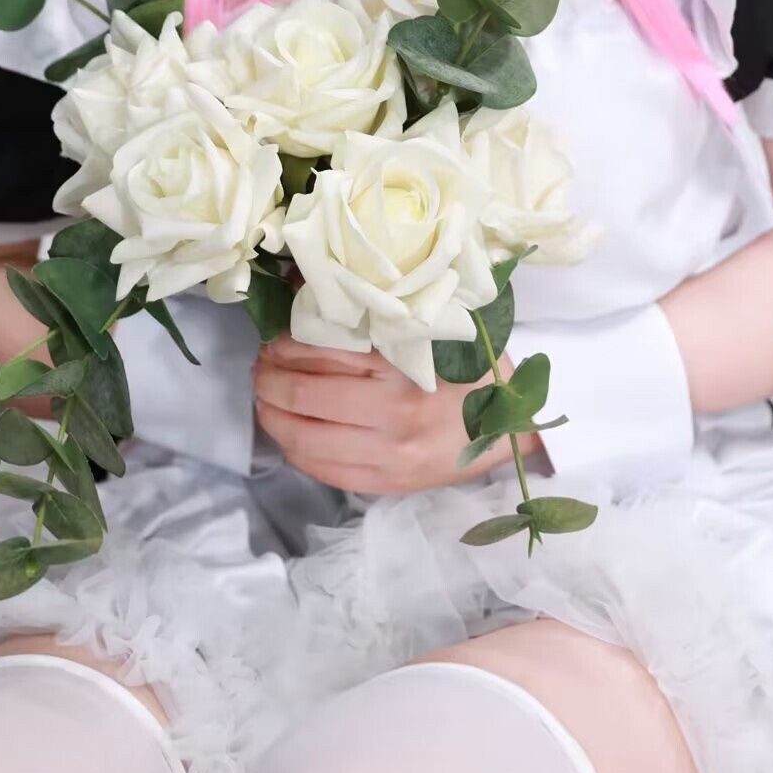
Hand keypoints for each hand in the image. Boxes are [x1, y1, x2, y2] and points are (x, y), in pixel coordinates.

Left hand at [251, 334, 539, 494]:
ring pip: (303, 437)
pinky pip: (321, 470)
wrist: (512, 429)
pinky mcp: (386, 483)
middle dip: (268, 379)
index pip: (321, 350)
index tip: (273, 339)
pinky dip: (293, 449)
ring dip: (271, 414)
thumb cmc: (472, 370)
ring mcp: (388, 453)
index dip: (284, 344)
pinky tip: (287, 432)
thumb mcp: (432, 330)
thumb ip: (378, 313)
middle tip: (260, 366)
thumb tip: (312, 289)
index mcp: (405, 364)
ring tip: (264, 397)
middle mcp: (393, 411)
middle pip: (304, 395)